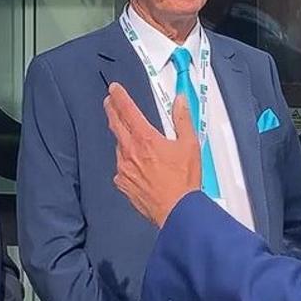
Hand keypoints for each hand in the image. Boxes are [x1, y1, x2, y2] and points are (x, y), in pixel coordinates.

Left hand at [104, 83, 199, 226]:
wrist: (177, 211)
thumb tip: (179, 101)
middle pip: (115, 124)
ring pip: (118, 146)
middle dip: (112, 110)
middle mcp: (130, 151)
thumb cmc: (183, 181)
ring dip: (121, 137)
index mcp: (145, 138)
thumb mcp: (189, 145)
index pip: (127, 110)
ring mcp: (124, 168)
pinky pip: (121, 167)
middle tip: (110, 102)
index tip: (114, 89)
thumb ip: (182, 119)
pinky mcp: (123, 184)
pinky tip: (135, 164)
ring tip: (128, 135)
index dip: (119, 96)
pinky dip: (126, 161)